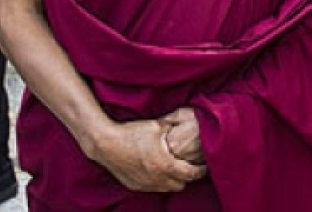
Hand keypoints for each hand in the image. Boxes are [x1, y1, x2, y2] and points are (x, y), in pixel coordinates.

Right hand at [87, 118, 206, 192]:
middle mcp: (157, 179)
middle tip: (190, 165)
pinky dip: (160, 181)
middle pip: (181, 184)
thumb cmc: (132, 133)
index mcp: (166, 165)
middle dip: (187, 176)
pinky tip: (158, 169)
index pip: (191, 174)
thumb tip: (188, 122)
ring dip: (173, 180)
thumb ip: (174, 128)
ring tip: (175, 167)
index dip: (201, 170)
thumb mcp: (158, 126)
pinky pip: (154, 188)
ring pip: (168, 188)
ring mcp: (145, 184)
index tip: (205, 165)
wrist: (106, 144)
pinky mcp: (136, 186)